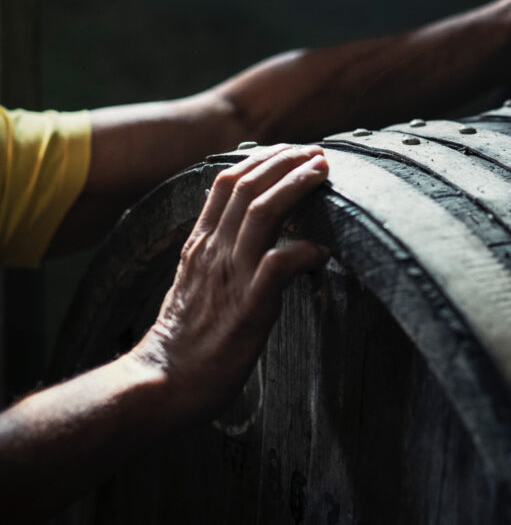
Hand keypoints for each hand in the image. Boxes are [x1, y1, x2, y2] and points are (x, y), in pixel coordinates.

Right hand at [130, 144, 329, 421]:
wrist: (164, 382)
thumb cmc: (186, 339)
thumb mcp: (194, 282)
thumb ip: (217, 253)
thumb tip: (247, 234)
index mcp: (200, 244)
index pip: (226, 183)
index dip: (262, 160)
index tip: (291, 150)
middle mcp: (213, 252)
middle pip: (247, 187)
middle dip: (285, 161)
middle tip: (317, 152)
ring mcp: (230, 276)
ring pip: (262, 213)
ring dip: (296, 187)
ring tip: (322, 173)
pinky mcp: (248, 307)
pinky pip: (278, 266)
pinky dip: (305, 251)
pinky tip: (324, 250)